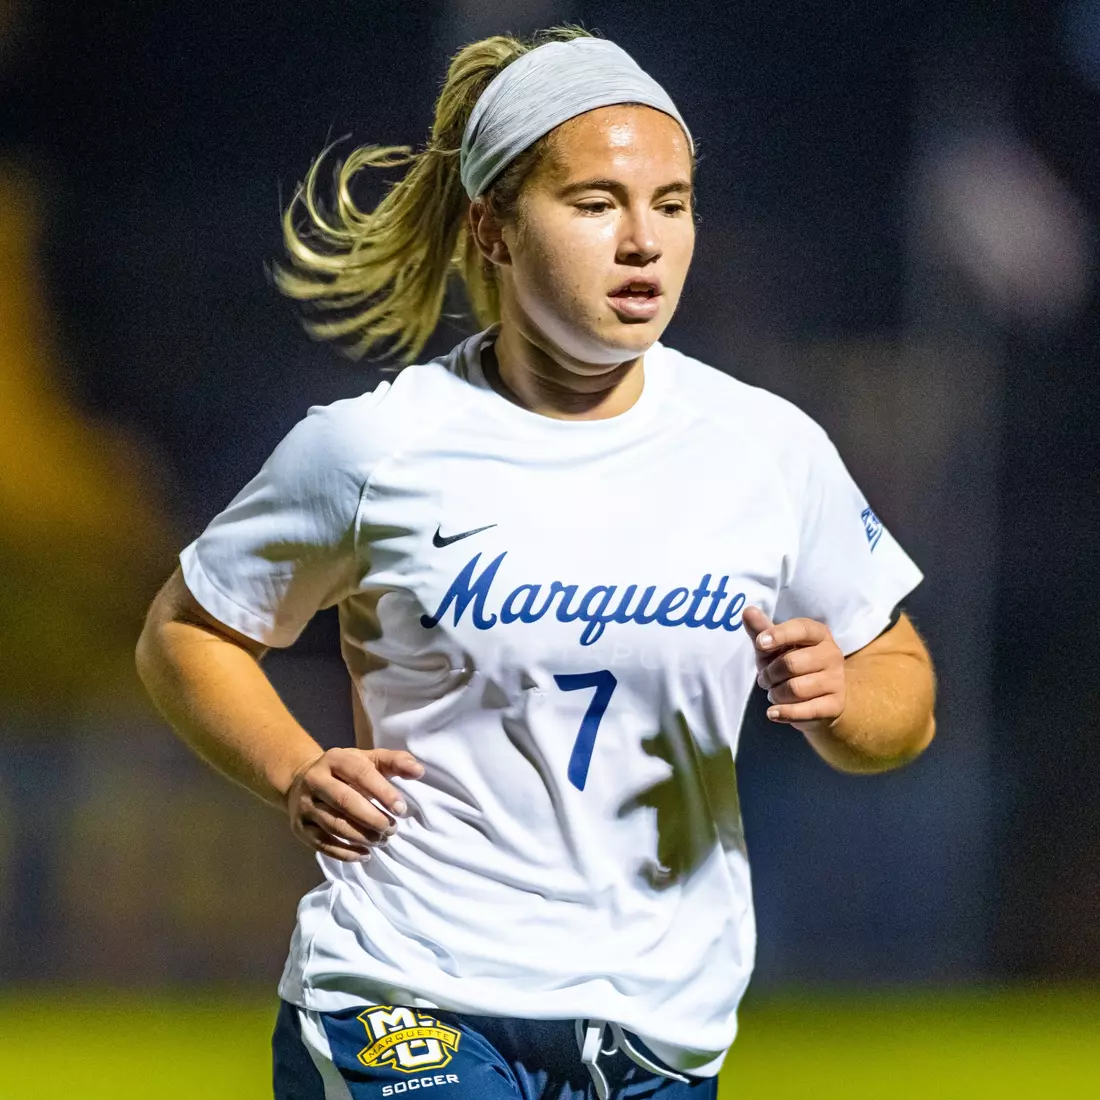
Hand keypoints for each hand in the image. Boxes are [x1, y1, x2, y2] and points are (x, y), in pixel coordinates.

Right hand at [284, 747, 424, 863]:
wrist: (301, 780)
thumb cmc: (344, 771)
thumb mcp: (367, 760)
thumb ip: (394, 762)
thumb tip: (418, 771)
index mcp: (334, 759)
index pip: (360, 773)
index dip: (382, 791)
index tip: (401, 809)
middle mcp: (315, 780)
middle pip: (345, 801)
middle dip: (372, 818)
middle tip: (392, 829)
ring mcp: (304, 805)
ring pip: (334, 825)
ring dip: (361, 837)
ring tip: (381, 840)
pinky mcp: (300, 827)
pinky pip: (323, 844)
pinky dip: (345, 853)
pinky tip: (364, 854)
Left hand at [742, 606, 845, 733]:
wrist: (819, 699)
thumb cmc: (793, 666)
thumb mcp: (774, 648)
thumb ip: (762, 630)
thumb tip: (748, 611)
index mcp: (818, 633)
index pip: (801, 629)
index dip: (779, 635)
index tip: (760, 643)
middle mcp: (832, 654)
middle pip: (792, 663)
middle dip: (769, 674)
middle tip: (765, 679)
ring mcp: (837, 680)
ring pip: (796, 689)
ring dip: (776, 694)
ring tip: (774, 693)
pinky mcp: (835, 705)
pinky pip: (805, 710)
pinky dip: (784, 713)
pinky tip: (773, 713)